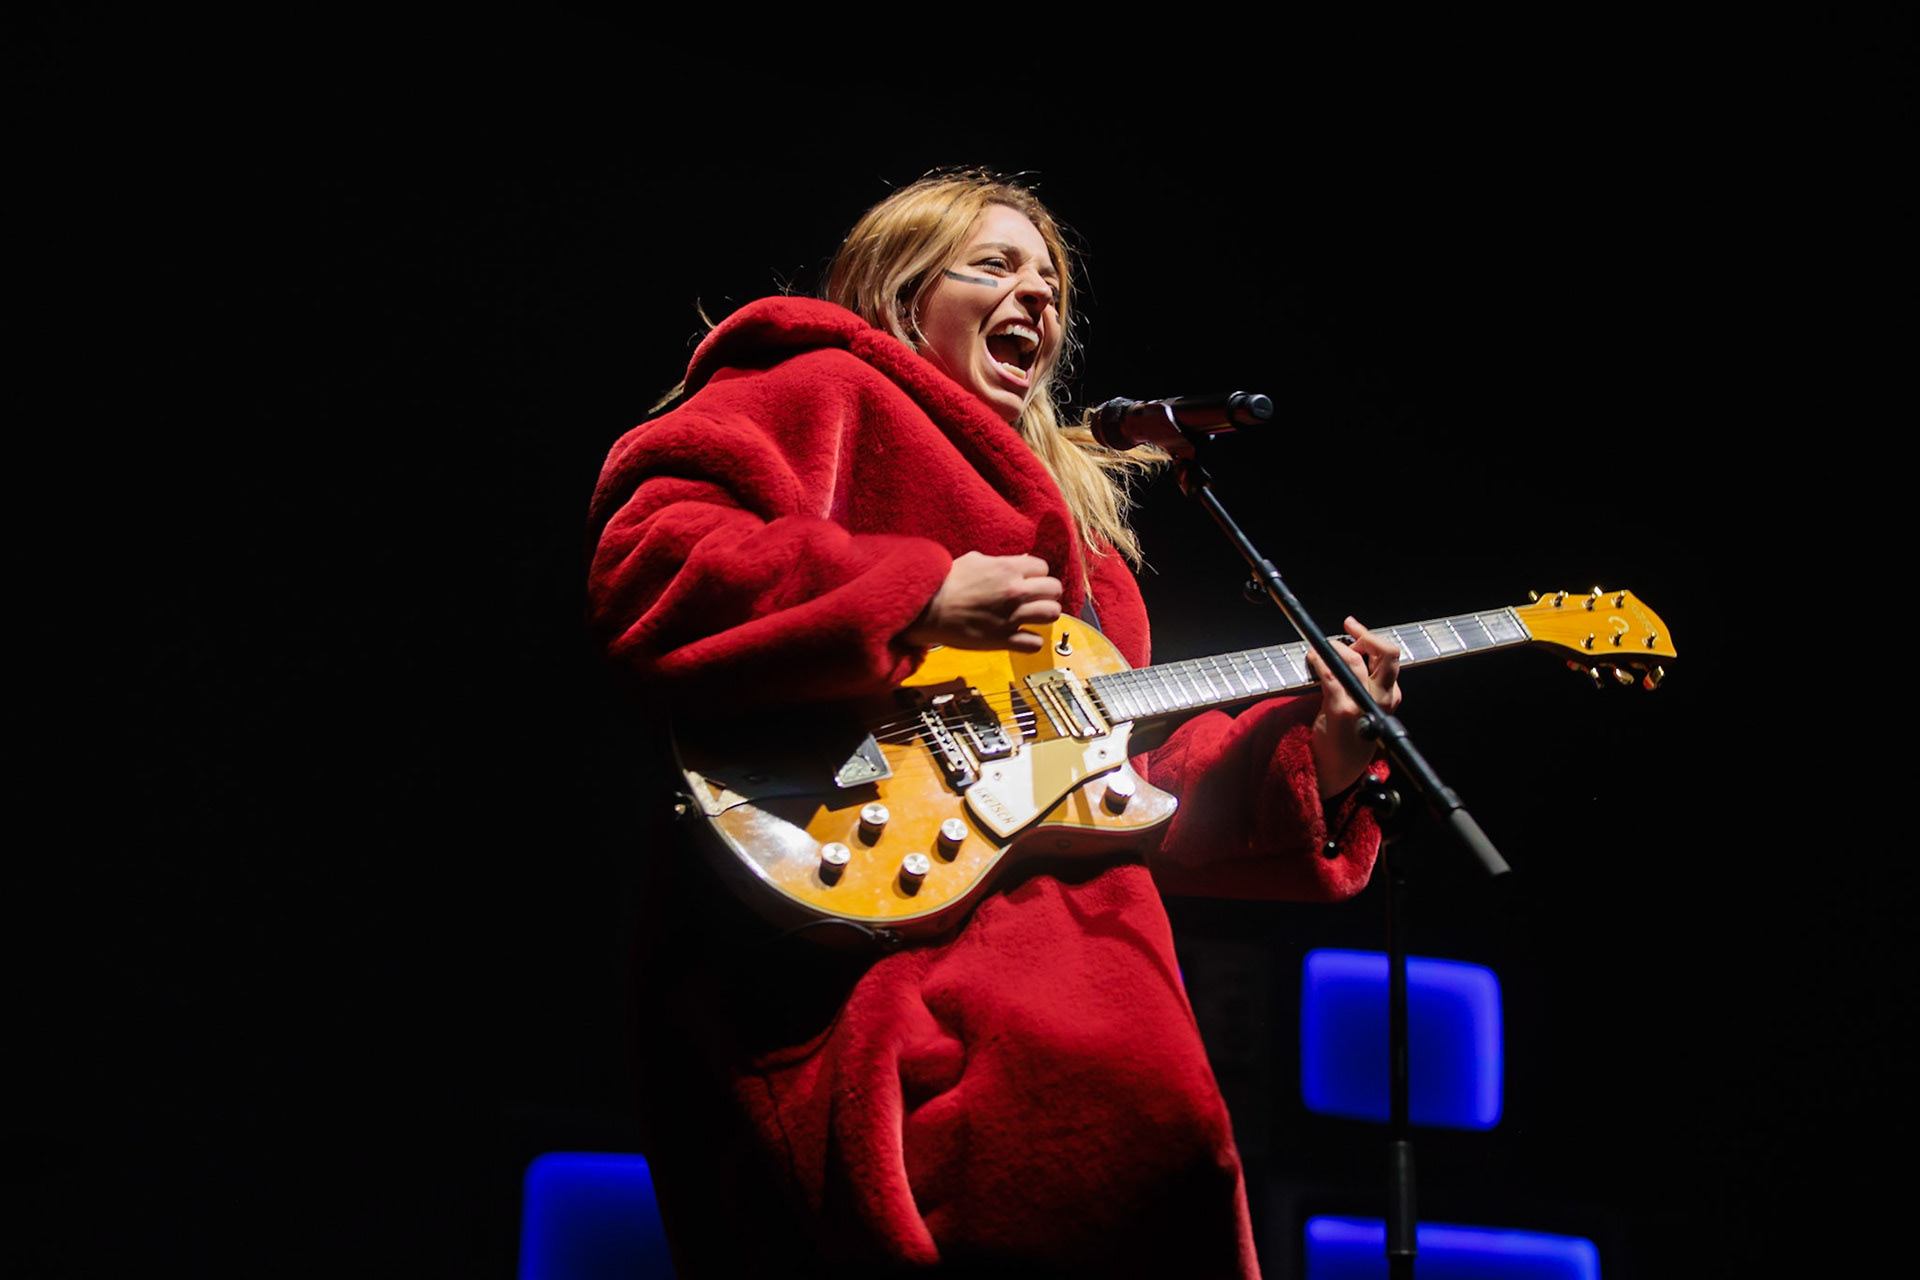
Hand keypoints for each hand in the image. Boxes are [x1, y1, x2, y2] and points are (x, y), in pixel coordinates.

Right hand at [903, 552, 1062, 652]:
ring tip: (1034, 618)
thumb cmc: (946, 584)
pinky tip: (1022, 637)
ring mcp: (1012, 616)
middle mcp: (1015, 591)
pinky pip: (1036, 643)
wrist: (928, 609)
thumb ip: (1001, 562)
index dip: (1037, 575)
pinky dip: (1032, 642)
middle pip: (1055, 589)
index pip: (1043, 567)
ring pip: (1052, 614)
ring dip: (1045, 616)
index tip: (1029, 581)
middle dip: (1047, 594)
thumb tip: (1021, 561)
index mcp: (1008, 568)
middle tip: (1036, 599)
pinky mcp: (1004, 639)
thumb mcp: (974, 560)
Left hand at [1306, 616, 1403, 797]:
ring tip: (1321, 649)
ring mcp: (1363, 704)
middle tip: (1345, 633)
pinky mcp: (1342, 709)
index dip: (1371, 637)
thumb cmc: (1348, 737)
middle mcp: (1383, 699)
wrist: (1339, 770)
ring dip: (1336, 647)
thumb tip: (1349, 650)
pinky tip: (1312, 659)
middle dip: (1365, 636)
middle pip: (1388, 653)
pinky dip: (1319, 660)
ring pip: (1357, 660)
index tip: (1353, 626)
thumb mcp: (1366, 708)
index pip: (1390, 657)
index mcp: (1391, 696)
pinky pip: (1331, 674)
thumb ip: (1364, 682)